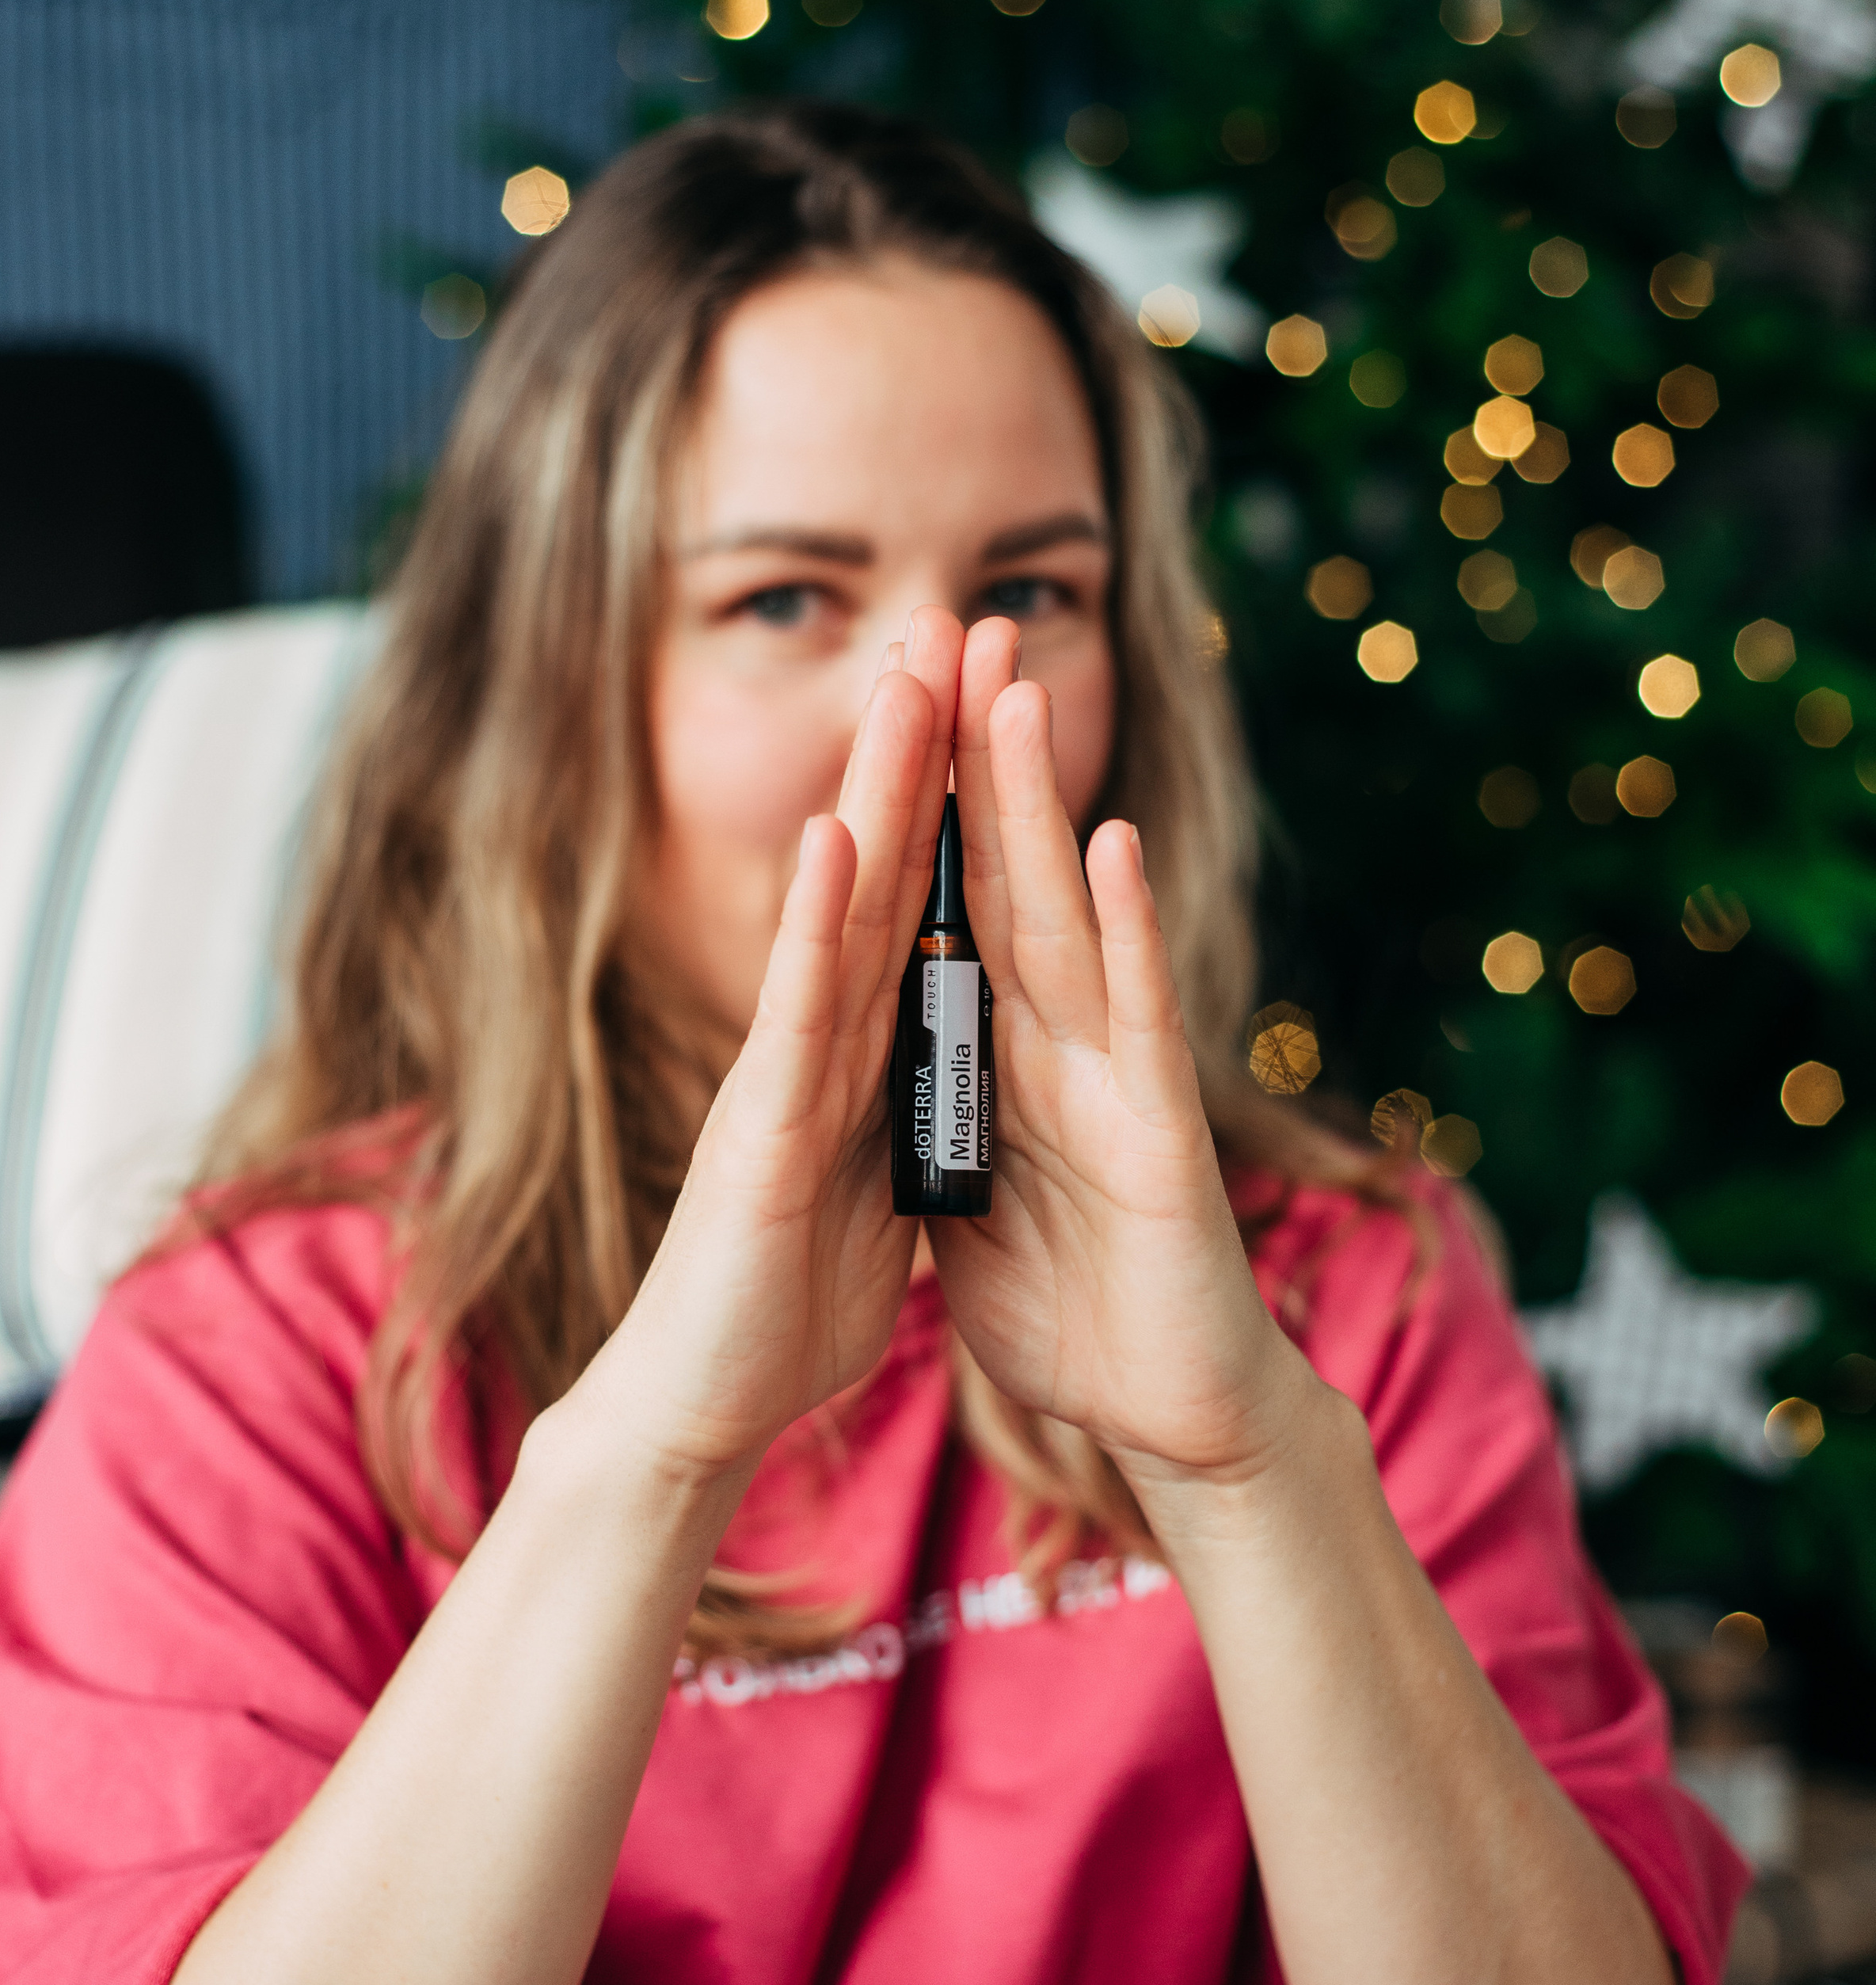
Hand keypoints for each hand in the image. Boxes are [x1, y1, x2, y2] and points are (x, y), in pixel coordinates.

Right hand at [576, 616, 965, 1480]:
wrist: (703, 1405)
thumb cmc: (783, 1308)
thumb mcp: (877, 1192)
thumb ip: (902, 1119)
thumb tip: (938, 1084)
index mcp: (863, 1053)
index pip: (919, 903)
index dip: (956, 801)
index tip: (989, 701)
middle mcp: (823, 1038)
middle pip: (884, 871)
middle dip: (921, 749)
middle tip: (955, 625)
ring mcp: (787, 1073)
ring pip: (842, 911)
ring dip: (878, 792)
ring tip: (908, 679)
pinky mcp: (761, 1130)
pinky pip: (797, 1015)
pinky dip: (815, 923)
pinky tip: (836, 835)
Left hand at [928, 614, 1314, 1483]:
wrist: (1171, 1417)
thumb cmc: (1074, 1312)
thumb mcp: (965, 1200)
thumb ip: (933, 1123)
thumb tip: (877, 1079)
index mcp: (1001, 1059)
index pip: (952, 913)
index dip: (919, 810)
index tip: (893, 705)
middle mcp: (1059, 1045)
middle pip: (1006, 880)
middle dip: (976, 760)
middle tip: (959, 632)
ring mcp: (1114, 1079)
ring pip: (1066, 918)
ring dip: (1037, 807)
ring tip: (1016, 692)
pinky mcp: (1162, 1136)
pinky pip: (1135, 1020)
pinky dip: (1126, 933)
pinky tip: (1109, 846)